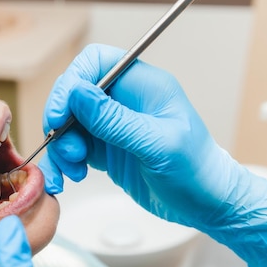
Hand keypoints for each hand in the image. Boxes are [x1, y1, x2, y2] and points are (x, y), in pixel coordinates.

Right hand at [39, 44, 266, 266]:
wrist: (207, 204)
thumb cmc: (196, 171)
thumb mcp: (157, 144)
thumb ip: (114, 120)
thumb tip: (76, 93)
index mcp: (142, 86)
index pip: (94, 62)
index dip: (70, 83)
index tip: (59, 115)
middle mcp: (124, 100)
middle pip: (74, 94)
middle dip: (61, 122)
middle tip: (67, 150)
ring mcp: (112, 125)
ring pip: (68, 123)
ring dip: (61, 146)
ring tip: (73, 170)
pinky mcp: (106, 149)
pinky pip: (73, 147)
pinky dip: (64, 162)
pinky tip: (71, 177)